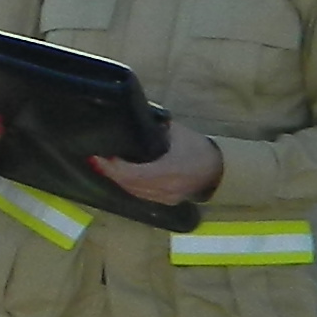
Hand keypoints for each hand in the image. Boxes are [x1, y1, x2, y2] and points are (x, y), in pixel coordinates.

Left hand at [87, 132, 227, 205]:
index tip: (99, 157)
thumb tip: (140, 114)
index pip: (133, 174)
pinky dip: (130, 186)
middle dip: (110, 173)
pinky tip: (121, 177)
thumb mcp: (179, 133)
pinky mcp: (168, 202)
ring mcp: (166, 198)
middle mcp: (165, 188)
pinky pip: (142, 196)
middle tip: (96, 160)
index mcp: (168, 170)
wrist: (220, 170)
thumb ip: (158, 125)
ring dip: (118, 181)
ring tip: (104, 167)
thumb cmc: (198, 149)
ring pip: (134, 192)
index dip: (113, 168)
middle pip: (130, 185)